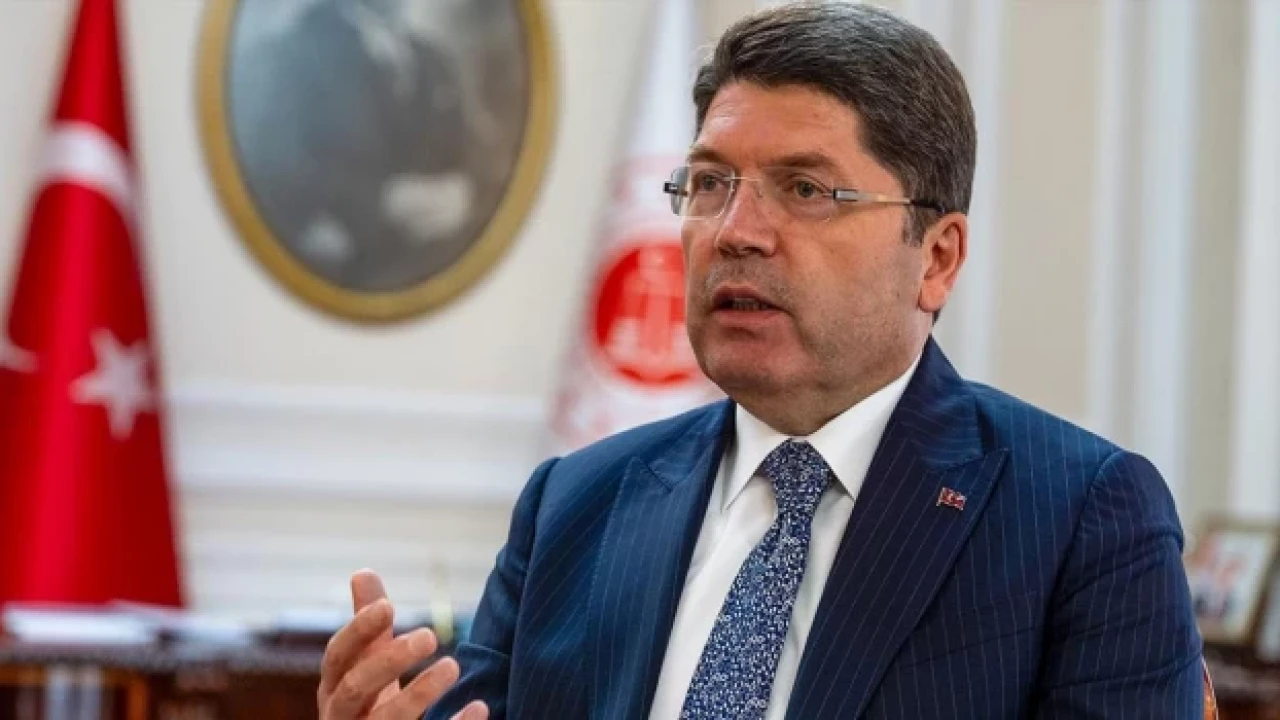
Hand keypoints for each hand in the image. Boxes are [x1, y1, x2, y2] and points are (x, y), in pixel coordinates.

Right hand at [318, 569, 487, 719]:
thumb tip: (362, 572)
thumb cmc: (370, 707)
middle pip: (354, 689)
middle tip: (429, 635)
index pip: (337, 657)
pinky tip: (479, 707)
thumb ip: (368, 627)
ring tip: (453, 665)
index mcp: (334, 689)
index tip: (388, 606)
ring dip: (419, 693)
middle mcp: (342, 718)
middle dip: (388, 661)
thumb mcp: (367, 667)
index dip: (358, 630)